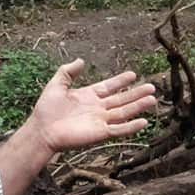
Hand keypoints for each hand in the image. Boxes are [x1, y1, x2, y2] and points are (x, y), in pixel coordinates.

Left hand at [20, 64, 157, 152]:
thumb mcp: (56, 85)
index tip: (133, 75)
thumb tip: (81, 60)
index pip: (109, 87)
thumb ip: (68, 72)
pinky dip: (131, 127)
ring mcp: (100, 121)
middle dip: (136, 93)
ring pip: (124, 112)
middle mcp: (97, 108)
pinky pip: (119, 129)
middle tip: (151, 86)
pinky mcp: (100, 133)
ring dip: (138, 106)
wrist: (42, 130)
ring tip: (152, 99)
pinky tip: (144, 121)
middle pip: (121, 100)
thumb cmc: (46, 109)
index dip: (120, 81)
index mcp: (88, 96)